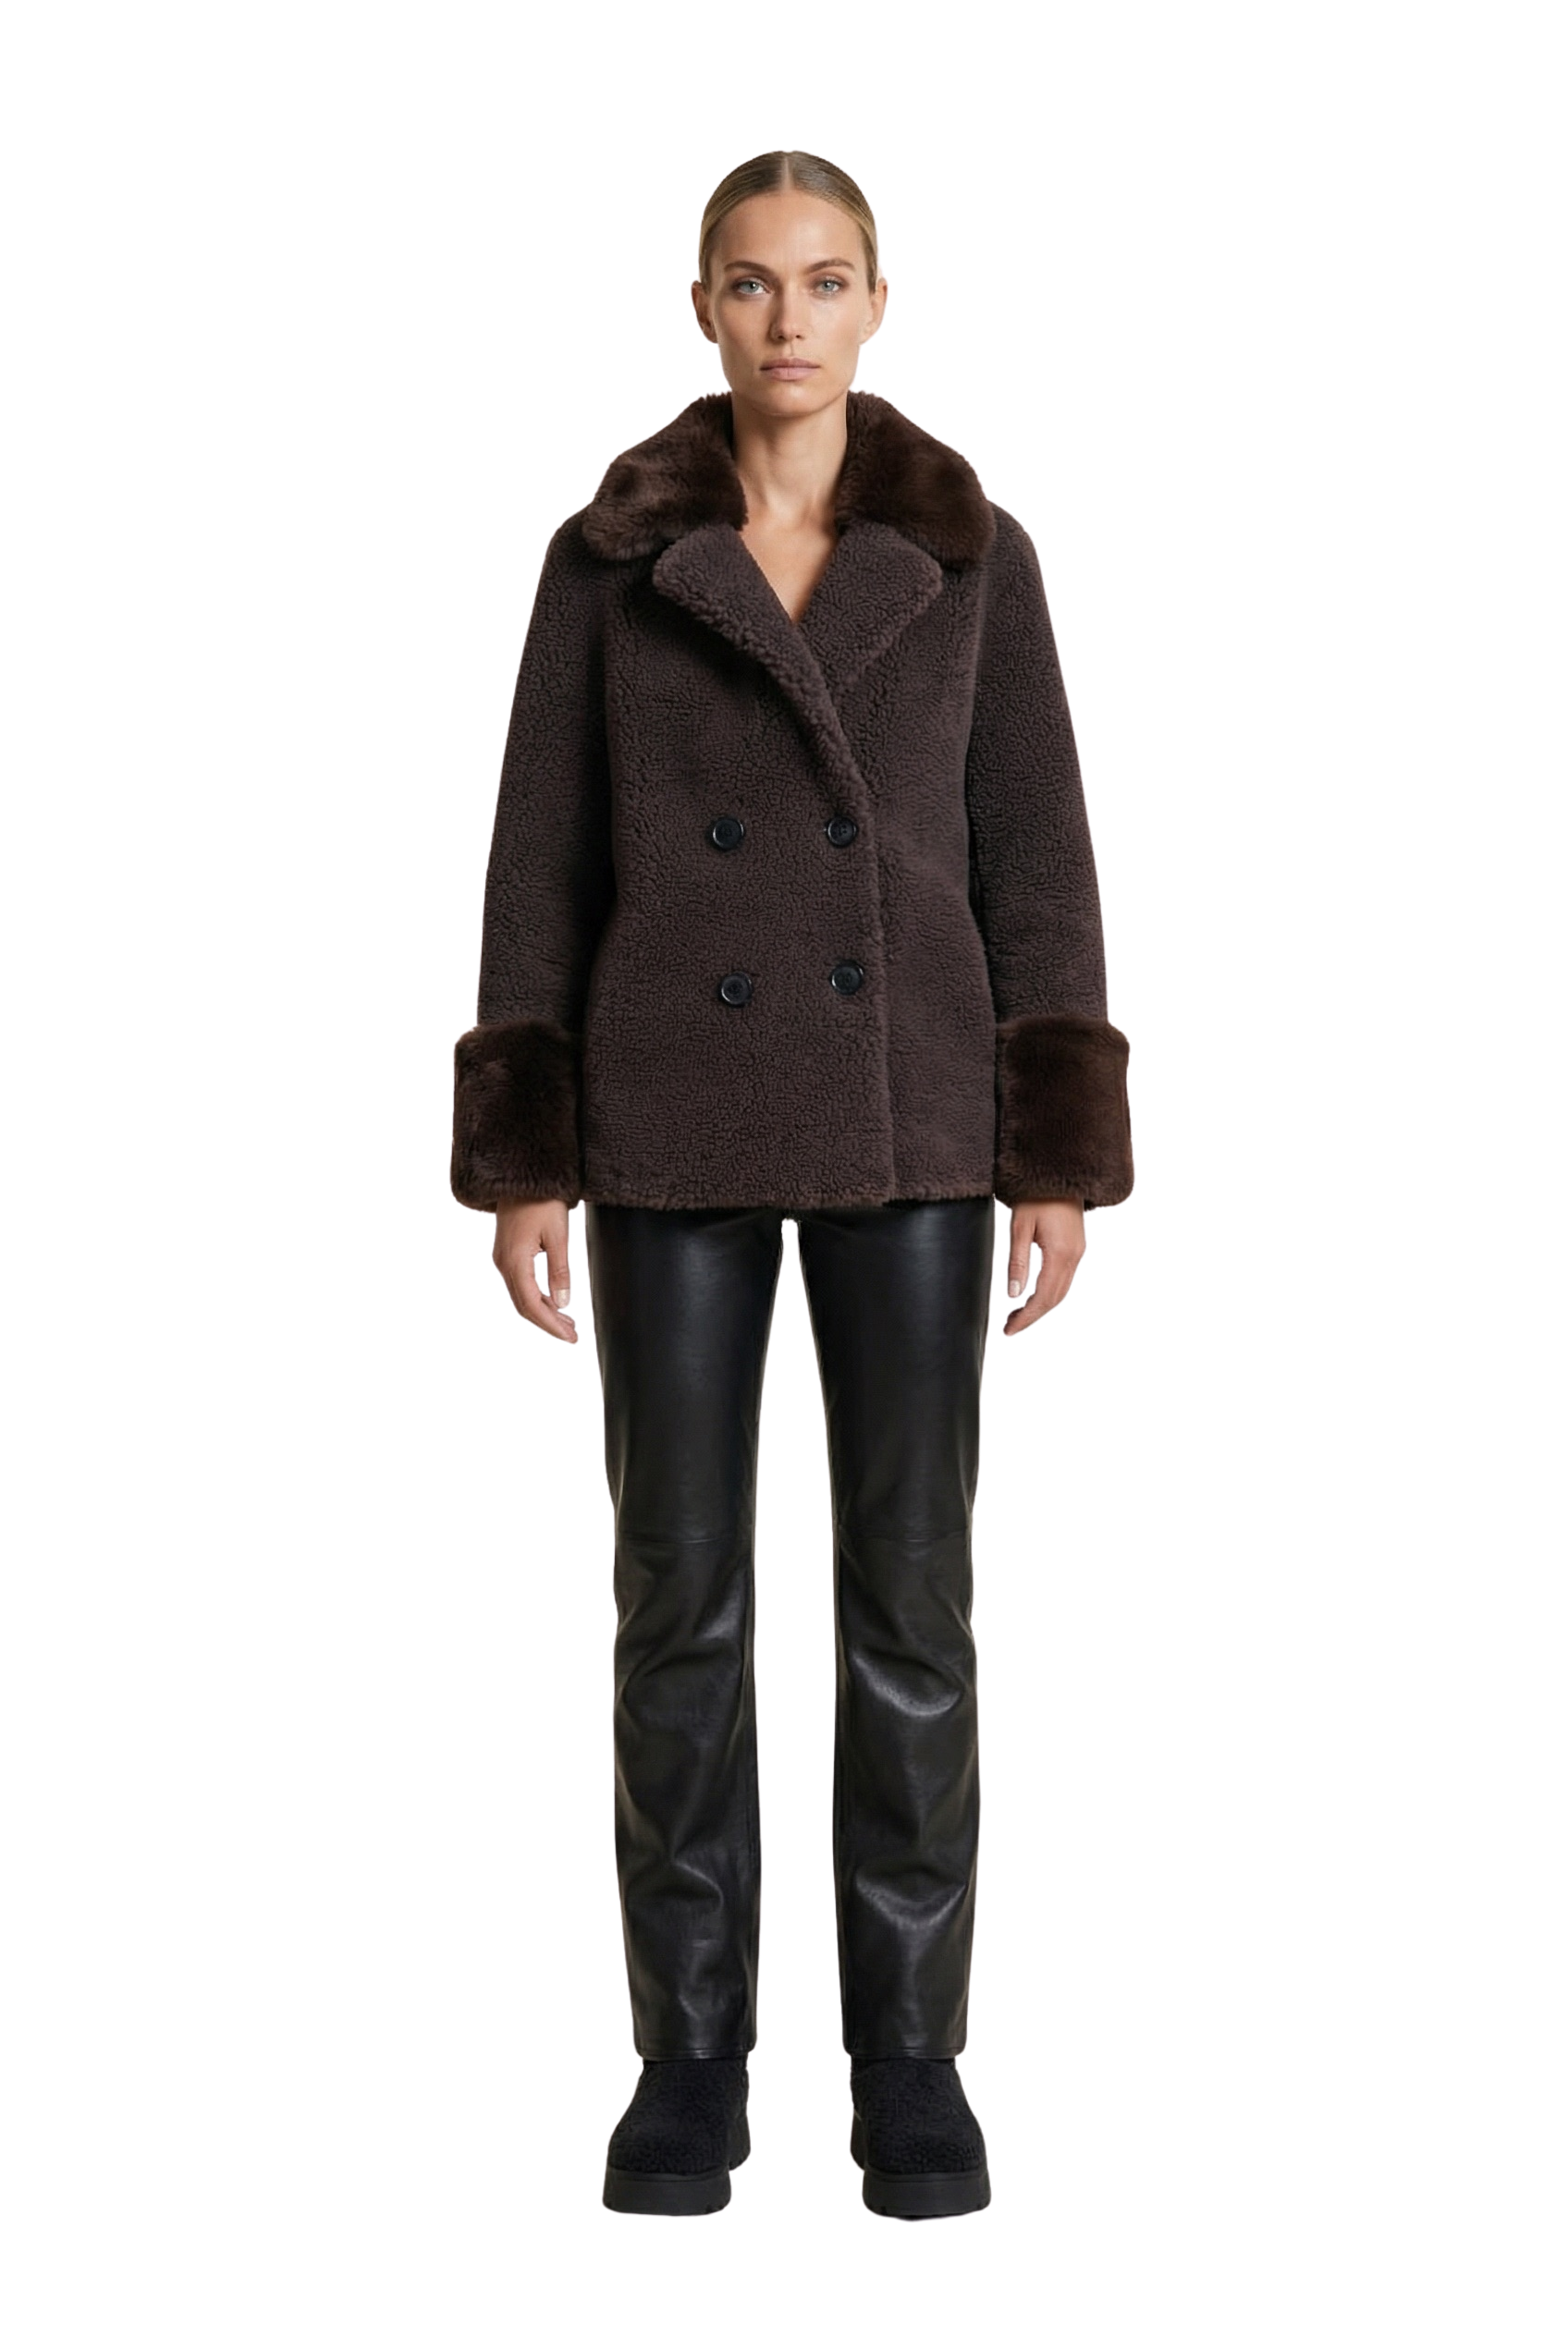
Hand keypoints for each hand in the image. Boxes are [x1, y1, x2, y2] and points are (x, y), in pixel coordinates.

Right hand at [492, 1197, 580, 1345]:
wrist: (520, 1175)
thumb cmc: (541, 1200)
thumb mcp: (558, 1235)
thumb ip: (560, 1271)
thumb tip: (564, 1304)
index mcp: (515, 1263)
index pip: (532, 1307)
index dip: (551, 1327)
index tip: (571, 1339)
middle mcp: (503, 1265)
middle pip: (524, 1307)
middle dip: (548, 1324)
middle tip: (573, 1335)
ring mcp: (502, 1260)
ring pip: (522, 1297)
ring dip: (544, 1312)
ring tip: (568, 1322)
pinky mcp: (507, 1254)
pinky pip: (520, 1285)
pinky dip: (538, 1298)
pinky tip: (554, 1301)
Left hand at [1001, 1199, 1086, 1336]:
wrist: (1059, 1172)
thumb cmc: (1034, 1195)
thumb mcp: (1019, 1227)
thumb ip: (1017, 1262)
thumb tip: (1013, 1296)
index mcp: (1060, 1254)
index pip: (1042, 1298)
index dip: (1026, 1318)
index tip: (1008, 1331)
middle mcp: (1075, 1257)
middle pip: (1055, 1300)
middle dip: (1033, 1317)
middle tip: (1010, 1327)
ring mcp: (1079, 1253)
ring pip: (1062, 1292)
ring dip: (1041, 1308)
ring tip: (1018, 1315)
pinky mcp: (1077, 1248)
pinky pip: (1066, 1280)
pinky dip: (1050, 1294)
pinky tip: (1034, 1296)